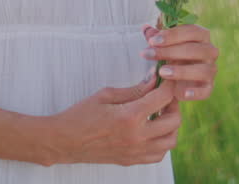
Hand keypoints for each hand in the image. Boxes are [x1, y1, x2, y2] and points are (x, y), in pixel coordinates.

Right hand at [43, 76, 180, 165]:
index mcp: (130, 116)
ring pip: (171, 141)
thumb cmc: (82, 114)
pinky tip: (153, 130)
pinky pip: (159, 154)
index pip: (163, 97)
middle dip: (173, 103)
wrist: (65, 141)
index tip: (168, 77)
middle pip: (174, 120)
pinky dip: (162, 142)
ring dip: (171, 125)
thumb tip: (154, 79)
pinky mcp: (132, 161)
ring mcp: (136, 152)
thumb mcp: (107, 95)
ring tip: (160, 113)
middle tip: (165, 94)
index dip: (169, 84)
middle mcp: (137, 136)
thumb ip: (135, 89)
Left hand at [141, 22, 219, 101]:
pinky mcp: (208, 87)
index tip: (152, 41)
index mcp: (201, 36)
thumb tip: (145, 28)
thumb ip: (155, 37)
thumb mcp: (163, 45)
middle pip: (196, 49)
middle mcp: (210, 51)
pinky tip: (180, 93)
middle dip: (171, 52)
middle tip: (150, 55)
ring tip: (162, 72)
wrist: (179, 78)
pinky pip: (206, 91)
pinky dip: (195, 93)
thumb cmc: (173, 55)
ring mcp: (211, 70)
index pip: (192, 31)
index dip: (172, 35)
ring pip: (203, 70)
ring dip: (182, 71)